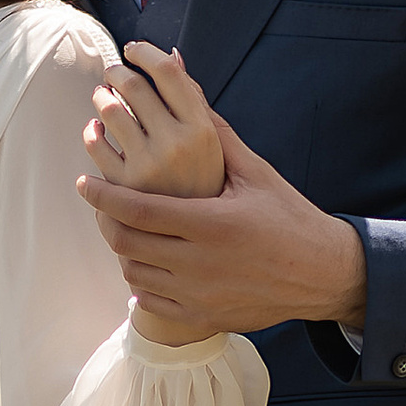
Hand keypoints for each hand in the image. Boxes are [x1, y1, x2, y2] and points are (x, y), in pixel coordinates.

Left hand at [77, 117, 367, 343]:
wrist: (322, 274)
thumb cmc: (289, 216)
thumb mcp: (255, 174)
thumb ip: (216, 137)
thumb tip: (187, 89)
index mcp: (211, 222)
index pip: (137, 209)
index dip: (103, 196)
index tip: (84, 182)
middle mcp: (200, 262)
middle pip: (127, 243)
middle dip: (106, 221)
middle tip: (101, 204)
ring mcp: (200, 294)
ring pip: (134, 273)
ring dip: (123, 250)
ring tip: (124, 229)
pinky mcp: (203, 316)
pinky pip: (152, 302)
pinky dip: (140, 281)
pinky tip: (146, 262)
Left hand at [85, 43, 224, 200]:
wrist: (215, 251)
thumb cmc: (218, 194)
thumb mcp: (223, 147)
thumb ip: (197, 101)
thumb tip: (173, 54)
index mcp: (204, 131)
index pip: (169, 72)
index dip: (146, 52)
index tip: (133, 49)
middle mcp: (178, 147)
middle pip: (134, 86)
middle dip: (117, 72)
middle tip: (112, 73)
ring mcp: (150, 170)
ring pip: (110, 112)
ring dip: (101, 98)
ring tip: (102, 98)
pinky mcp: (125, 193)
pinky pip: (95, 147)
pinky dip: (91, 133)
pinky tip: (96, 132)